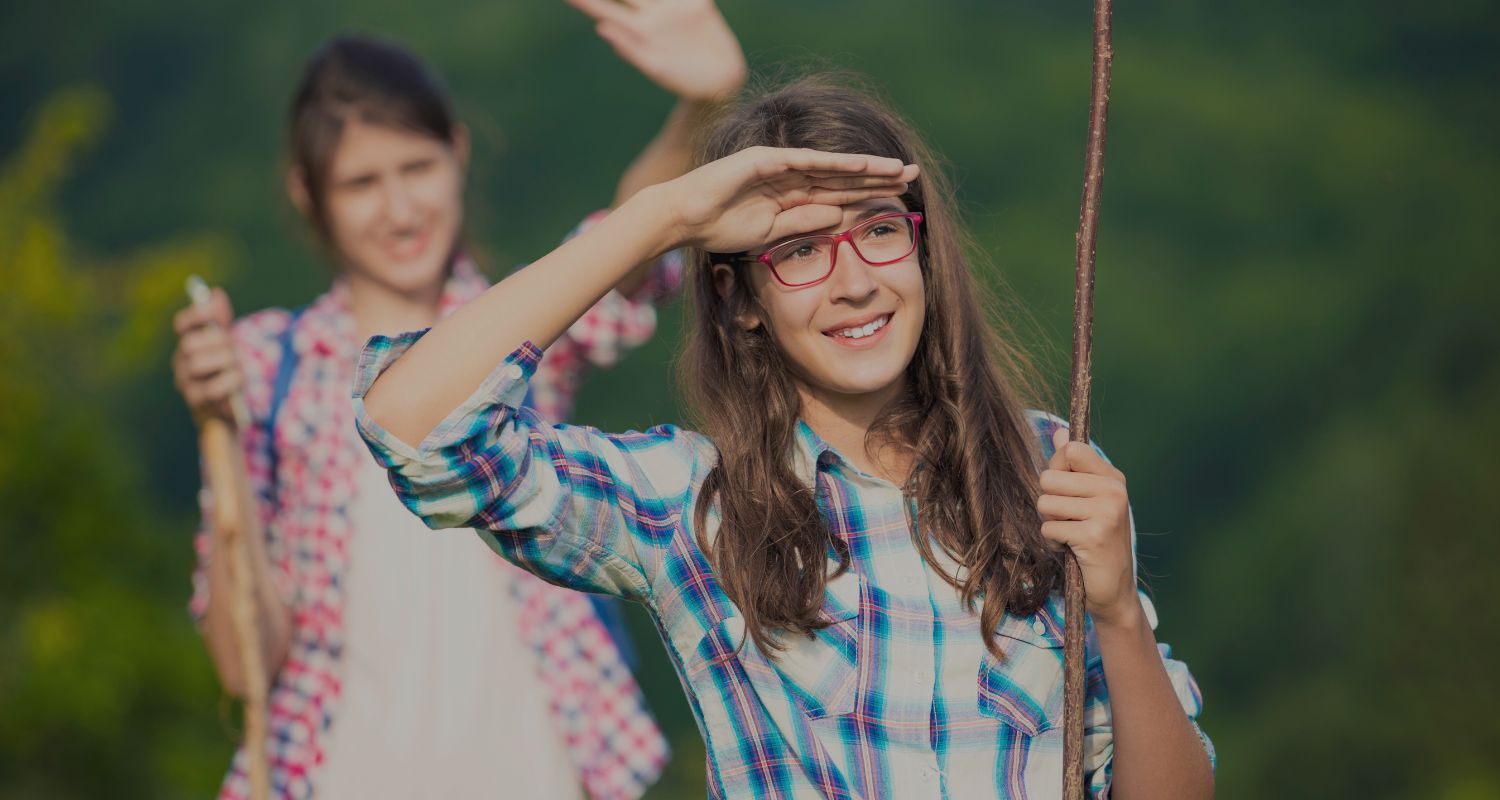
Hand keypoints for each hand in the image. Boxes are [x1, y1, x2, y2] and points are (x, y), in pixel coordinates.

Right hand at [171, 288, 242, 424]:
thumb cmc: (226, 367)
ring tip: (237, 362)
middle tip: (233, 344)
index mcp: (188, 342)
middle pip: (189, 344)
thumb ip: (221, 318)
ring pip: (195, 364)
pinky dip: (229, 380)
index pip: (181, 324)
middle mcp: (181, 361)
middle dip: (216, 341)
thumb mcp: (226, 341)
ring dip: (223, 360)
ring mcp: (185, 381)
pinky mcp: (196, 401)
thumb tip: (215, 293)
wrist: (230, 404)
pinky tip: (239, 377)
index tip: (216, 310)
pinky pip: (210, 388)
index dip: (197, 314)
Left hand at [568, 0, 746, 101]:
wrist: (721, 82)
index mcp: (637, 29)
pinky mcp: (697, 2)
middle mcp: (652, 12)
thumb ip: (629, 48)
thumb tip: (601, 27)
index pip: (603, 7)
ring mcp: (673, 6)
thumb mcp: (655, 68)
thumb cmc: (685, 80)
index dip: (584, 0)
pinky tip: (659, 2)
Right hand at [656, 146, 919, 252]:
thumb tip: (838, 216)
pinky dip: (832, 163)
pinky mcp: (764, 160)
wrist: (683, 218)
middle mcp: (790, 175)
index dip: (870, 193)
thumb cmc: (719, 227)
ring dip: (864, 167)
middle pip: (843, 176)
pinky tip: (859, 165)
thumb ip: (803, 223)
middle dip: (878, 176)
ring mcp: (778, 165)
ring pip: (831, 166)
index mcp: (792, 194)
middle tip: (914, 174)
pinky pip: (805, 162)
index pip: (839, 192)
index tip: (901, 197)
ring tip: (896, 169)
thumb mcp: (771, 234)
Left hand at [1038, 427, 1141, 628]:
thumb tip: (1058, 432)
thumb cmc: (1096, 541)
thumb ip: (1074, 468)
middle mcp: (1113, 490)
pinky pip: (1049, 529)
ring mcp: (1106, 512)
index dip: (1057, 470)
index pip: (1070, 451)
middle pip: (1049, 478)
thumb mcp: (1089, 501)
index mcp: (1113, 478)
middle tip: (1070, 521)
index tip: (1068, 492)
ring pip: (1045, 503)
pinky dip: (1053, 542)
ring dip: (1050, 523)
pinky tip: (1073, 549)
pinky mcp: (1093, 535)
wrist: (1114, 589)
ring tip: (1071, 535)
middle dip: (1050, 503)